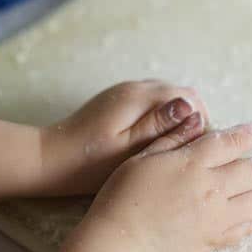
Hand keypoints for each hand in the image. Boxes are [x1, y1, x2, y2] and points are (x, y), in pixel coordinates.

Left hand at [38, 80, 208, 195]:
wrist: (49, 159)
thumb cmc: (88, 163)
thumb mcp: (128, 149)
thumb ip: (160, 126)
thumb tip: (191, 107)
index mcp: (140, 97)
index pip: (189, 98)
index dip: (203, 122)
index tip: (203, 149)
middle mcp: (135, 87)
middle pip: (182, 94)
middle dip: (194, 119)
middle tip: (193, 152)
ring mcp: (126, 92)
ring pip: (168, 97)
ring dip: (180, 118)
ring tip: (179, 149)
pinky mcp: (119, 101)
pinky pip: (153, 103)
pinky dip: (164, 118)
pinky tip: (158, 143)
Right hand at [89, 120, 251, 251]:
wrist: (120, 246)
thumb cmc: (122, 198)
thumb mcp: (143, 158)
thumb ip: (173, 138)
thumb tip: (196, 118)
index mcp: (193, 163)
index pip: (229, 142)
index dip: (248, 134)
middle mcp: (211, 188)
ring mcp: (215, 216)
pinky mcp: (211, 240)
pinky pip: (243, 229)